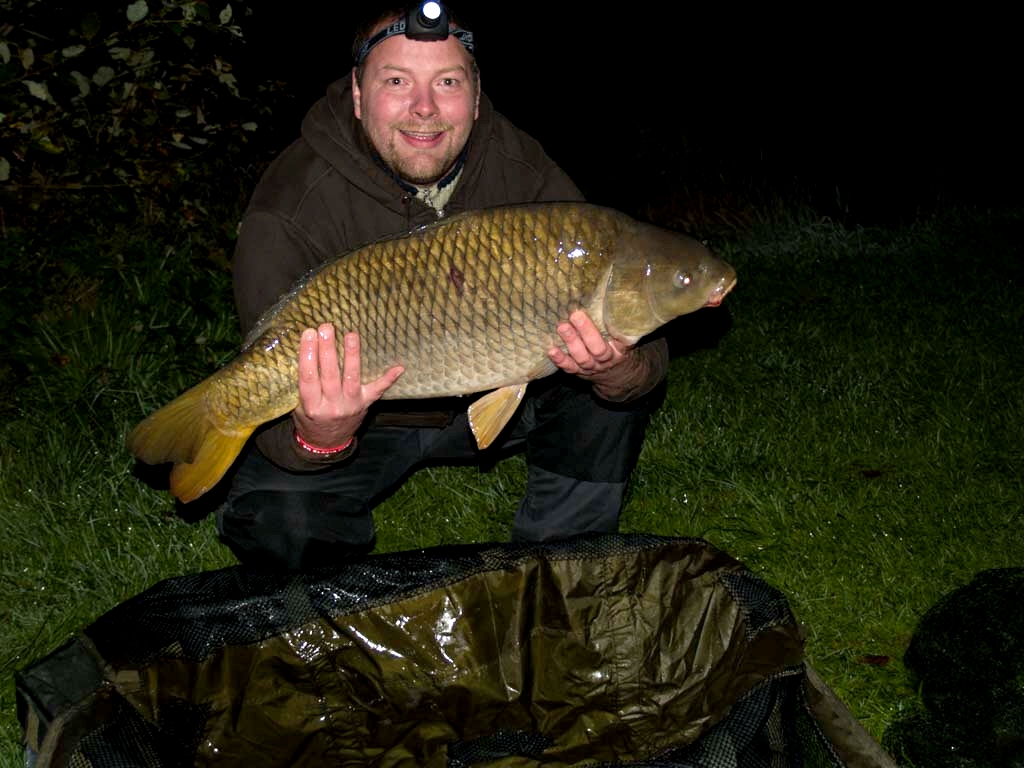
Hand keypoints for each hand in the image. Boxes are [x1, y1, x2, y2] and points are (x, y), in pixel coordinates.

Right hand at [292, 323, 403, 447]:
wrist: (327, 443)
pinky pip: (378, 391)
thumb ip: (304, 385)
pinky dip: (388, 379)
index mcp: (312, 406)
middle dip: (328, 350)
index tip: (308, 334)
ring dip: (352, 356)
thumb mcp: (298, 406)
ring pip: (352, 378)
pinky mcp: (366, 403)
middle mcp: (333, 406)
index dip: (308, 355)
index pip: (308, 378)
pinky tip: (399, 368)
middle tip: (326, 327)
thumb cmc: (310, 418)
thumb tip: (306, 351)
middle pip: (330, 375)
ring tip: (351, 335)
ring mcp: (352, 405)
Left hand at [547, 309, 632, 382]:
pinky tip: (551, 350)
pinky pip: (569, 367)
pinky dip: (560, 359)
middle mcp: (606, 360)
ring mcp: (591, 367)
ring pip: (582, 357)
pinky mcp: (578, 371)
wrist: (612, 371)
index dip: (611, 330)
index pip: (617, 341)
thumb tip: (610, 297)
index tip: (603, 315)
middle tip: (576, 315)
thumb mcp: (620, 336)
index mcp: (619, 350)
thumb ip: (616, 323)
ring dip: (571, 342)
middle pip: (598, 349)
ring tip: (562, 327)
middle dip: (587, 332)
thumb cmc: (614, 345)